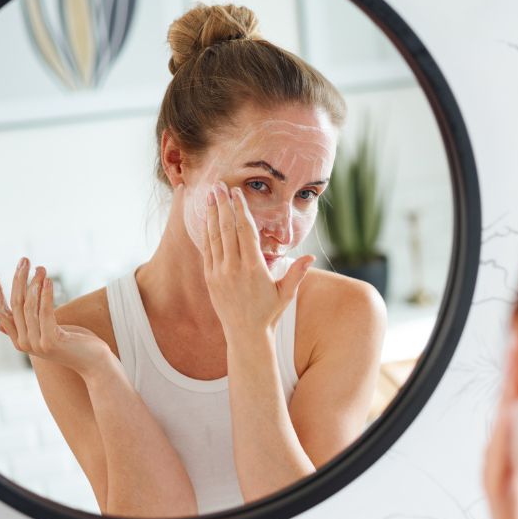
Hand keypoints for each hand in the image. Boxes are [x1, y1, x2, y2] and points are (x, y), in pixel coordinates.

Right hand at [0, 257, 112, 376]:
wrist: (95, 364)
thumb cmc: (74, 344)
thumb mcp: (47, 333)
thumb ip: (26, 326)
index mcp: (20, 341)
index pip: (1, 313)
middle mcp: (24, 344)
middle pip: (15, 305)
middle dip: (18, 280)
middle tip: (24, 260)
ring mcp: (36, 344)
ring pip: (29, 306)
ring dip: (34, 283)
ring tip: (41, 268)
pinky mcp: (50, 342)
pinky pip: (45, 312)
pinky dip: (46, 294)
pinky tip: (48, 280)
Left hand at [203, 182, 313, 339]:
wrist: (245, 334)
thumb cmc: (269, 312)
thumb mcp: (286, 293)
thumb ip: (297, 273)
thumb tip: (311, 256)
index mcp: (254, 268)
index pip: (245, 231)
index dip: (240, 209)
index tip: (237, 193)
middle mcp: (234, 268)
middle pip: (227, 228)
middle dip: (223, 205)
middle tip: (219, 185)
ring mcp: (219, 272)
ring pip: (214, 236)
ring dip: (211, 214)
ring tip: (210, 195)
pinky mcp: (210, 278)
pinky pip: (207, 249)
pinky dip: (206, 232)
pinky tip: (206, 219)